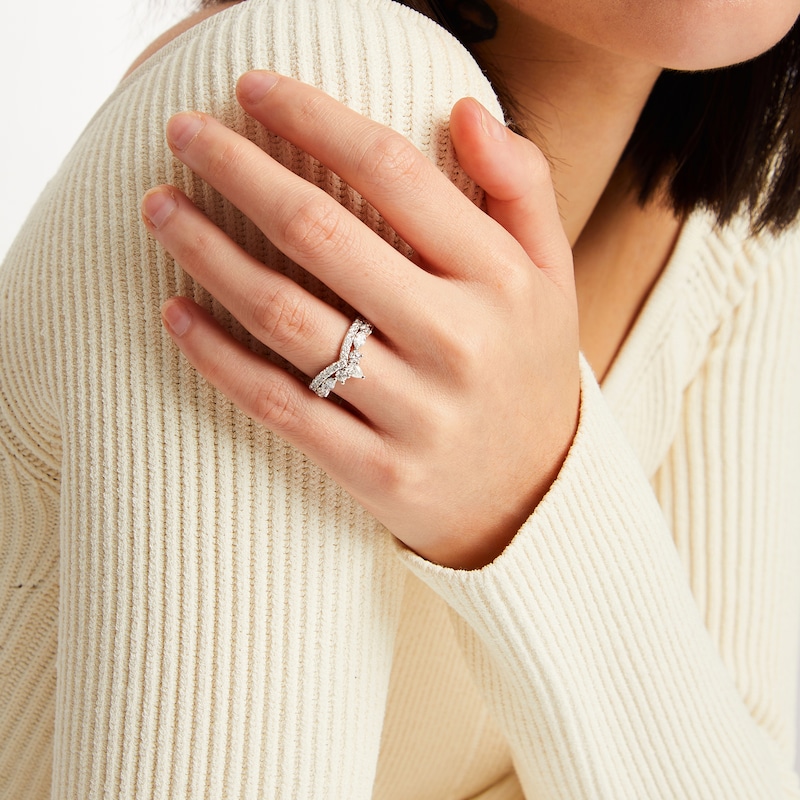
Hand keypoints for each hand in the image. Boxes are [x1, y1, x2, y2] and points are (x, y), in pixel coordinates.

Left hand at [141, 71, 579, 568]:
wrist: (533, 496)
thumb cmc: (527, 368)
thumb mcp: (552, 275)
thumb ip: (522, 186)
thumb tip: (463, 108)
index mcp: (503, 280)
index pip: (394, 172)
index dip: (314, 117)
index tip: (252, 89)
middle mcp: (459, 341)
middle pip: (323, 235)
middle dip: (238, 169)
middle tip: (182, 131)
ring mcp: (415, 413)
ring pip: (287, 317)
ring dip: (208, 253)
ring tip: (159, 209)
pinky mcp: (374, 470)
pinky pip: (278, 404)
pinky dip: (217, 356)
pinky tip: (174, 312)